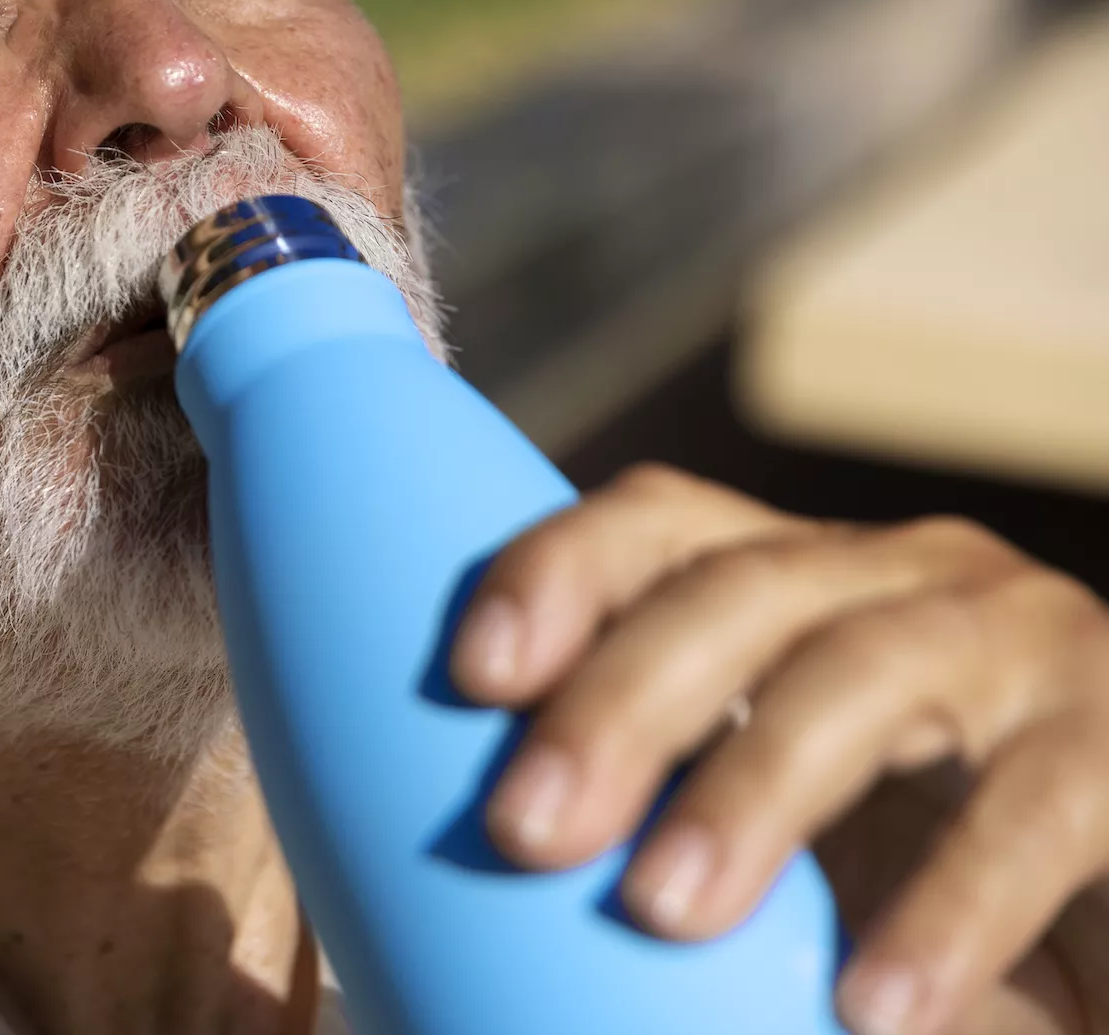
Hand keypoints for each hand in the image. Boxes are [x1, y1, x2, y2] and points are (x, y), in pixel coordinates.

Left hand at [449, 464, 1108, 1034]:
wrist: (1107, 912)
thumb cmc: (912, 878)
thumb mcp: (781, 828)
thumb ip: (659, 809)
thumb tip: (475, 872)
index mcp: (799, 581)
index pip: (660, 526)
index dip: (559, 573)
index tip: (468, 675)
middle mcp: (908, 578)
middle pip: (739, 592)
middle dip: (620, 703)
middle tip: (522, 829)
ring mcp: (1029, 643)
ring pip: (864, 675)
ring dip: (753, 792)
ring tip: (661, 912)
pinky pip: (1033, 811)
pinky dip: (945, 912)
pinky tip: (872, 1009)